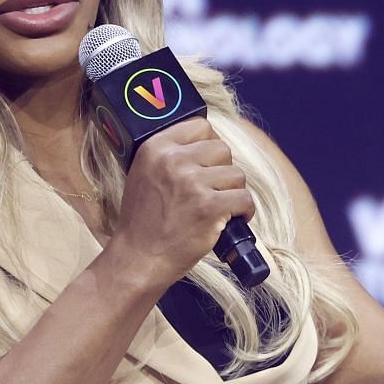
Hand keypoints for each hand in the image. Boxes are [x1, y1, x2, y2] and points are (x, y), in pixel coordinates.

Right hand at [107, 118, 255, 291]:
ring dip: (233, 193)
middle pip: (223, 149)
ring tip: (219, 208)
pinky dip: (244, 211)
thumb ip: (170, 155)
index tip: (207, 164)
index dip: (210, 146)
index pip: (201, 126)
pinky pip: (244, 198)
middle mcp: (173, 160)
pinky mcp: (209, 207)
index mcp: (156, 147)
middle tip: (212, 191)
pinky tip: (231, 219)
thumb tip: (206, 143)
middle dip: (223, 171)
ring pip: (237, 175)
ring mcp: (192, 183)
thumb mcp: (144, 174)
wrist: (138, 257)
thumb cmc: (143, 220)